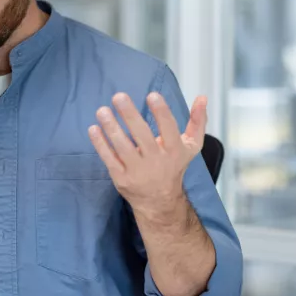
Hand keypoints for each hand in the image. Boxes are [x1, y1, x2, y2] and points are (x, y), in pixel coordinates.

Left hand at [88, 92, 207, 218]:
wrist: (159, 201)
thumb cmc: (174, 166)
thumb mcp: (191, 146)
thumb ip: (197, 121)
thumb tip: (202, 97)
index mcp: (174, 150)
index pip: (169, 129)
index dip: (161, 112)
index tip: (152, 95)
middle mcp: (156, 160)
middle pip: (142, 135)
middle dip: (130, 115)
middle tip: (118, 96)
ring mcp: (137, 170)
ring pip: (122, 147)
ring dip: (111, 127)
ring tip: (102, 110)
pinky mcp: (121, 177)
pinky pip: (109, 159)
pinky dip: (100, 144)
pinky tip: (93, 129)